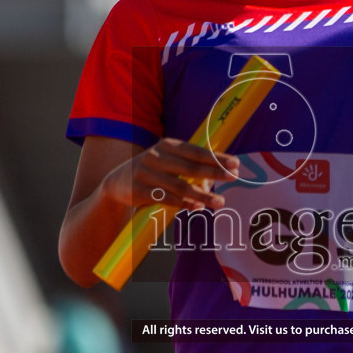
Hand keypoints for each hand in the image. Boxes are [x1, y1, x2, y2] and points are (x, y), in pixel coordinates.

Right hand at [101, 139, 237, 210]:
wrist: (116, 183)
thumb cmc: (153, 172)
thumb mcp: (169, 163)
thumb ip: (192, 169)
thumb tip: (218, 178)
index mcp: (167, 145)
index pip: (196, 151)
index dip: (216, 157)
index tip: (235, 163)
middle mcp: (156, 156)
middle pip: (190, 167)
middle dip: (214, 172)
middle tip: (233, 177)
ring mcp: (146, 173)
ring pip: (179, 186)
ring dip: (202, 195)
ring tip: (220, 202)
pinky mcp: (138, 190)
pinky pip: (165, 199)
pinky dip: (183, 204)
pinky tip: (197, 207)